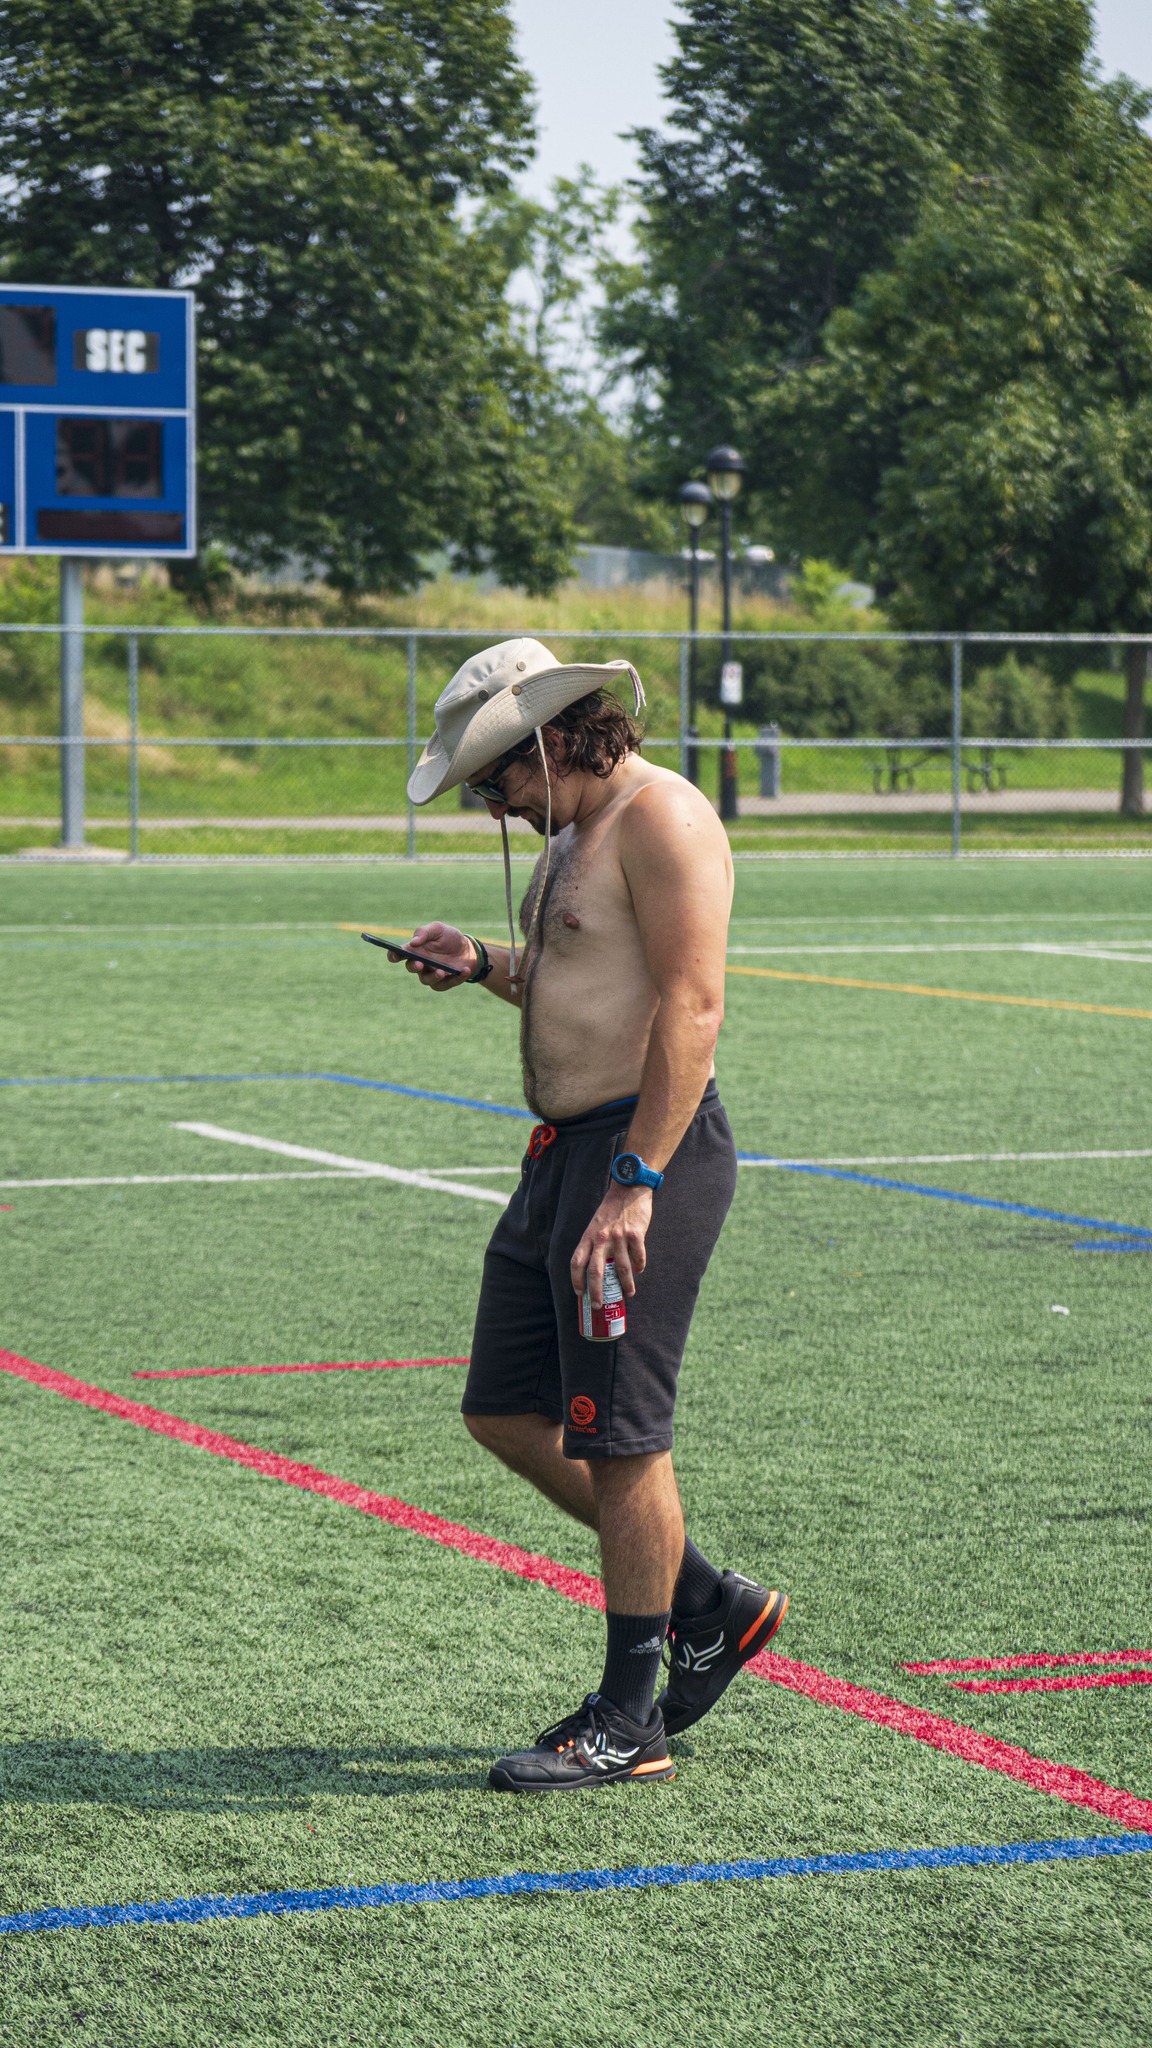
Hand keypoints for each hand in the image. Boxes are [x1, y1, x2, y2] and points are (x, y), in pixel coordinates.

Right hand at [386, 922, 474, 989]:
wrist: (468, 949)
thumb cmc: (449, 937)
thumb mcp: (438, 929)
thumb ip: (424, 932)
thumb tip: (413, 942)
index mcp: (415, 950)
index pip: (398, 954)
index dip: (393, 955)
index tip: (395, 955)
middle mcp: (420, 963)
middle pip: (411, 967)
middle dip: (414, 966)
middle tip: (420, 963)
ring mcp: (431, 974)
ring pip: (426, 980)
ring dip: (433, 976)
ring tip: (442, 971)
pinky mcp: (444, 982)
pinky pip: (446, 984)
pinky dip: (456, 978)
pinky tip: (465, 970)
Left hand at [570, 1183, 653, 1306]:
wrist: (628, 1189)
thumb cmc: (611, 1210)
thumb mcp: (596, 1225)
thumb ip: (595, 1243)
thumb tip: (598, 1269)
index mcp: (589, 1236)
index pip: (577, 1262)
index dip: (576, 1280)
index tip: (580, 1293)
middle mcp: (601, 1238)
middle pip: (596, 1271)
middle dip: (597, 1292)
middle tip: (599, 1305)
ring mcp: (619, 1237)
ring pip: (621, 1268)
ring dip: (626, 1285)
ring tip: (629, 1293)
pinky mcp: (636, 1234)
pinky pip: (638, 1257)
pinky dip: (639, 1266)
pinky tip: (639, 1271)